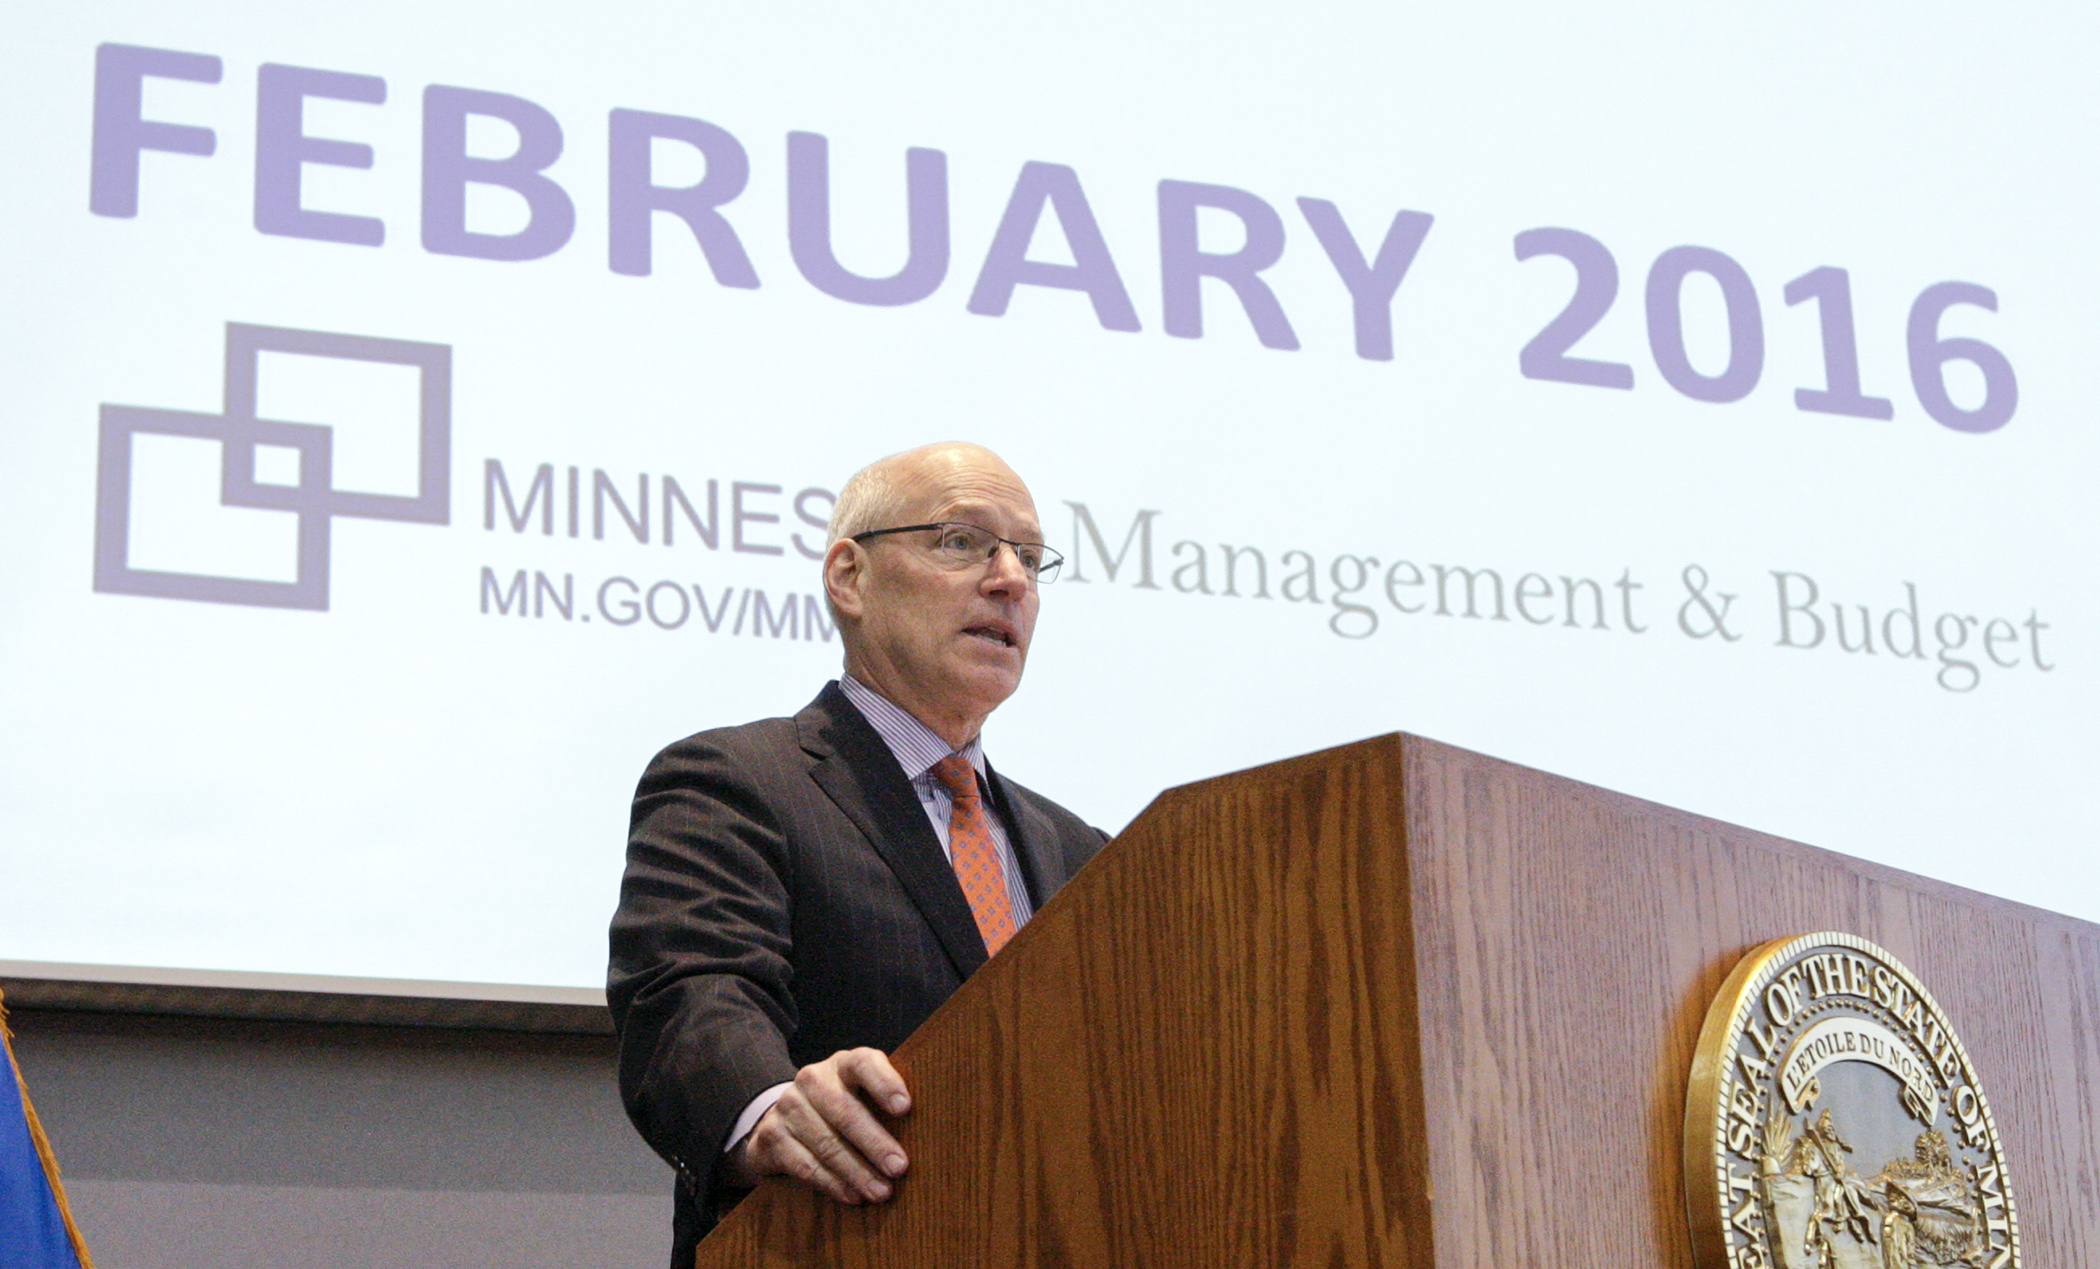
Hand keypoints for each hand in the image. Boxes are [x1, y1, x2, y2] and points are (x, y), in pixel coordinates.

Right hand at [733, 1047, 911, 1203]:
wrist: (784, 1119)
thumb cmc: (841, 1108)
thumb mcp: (862, 1096)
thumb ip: (887, 1106)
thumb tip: (929, 1133)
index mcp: (843, 1064)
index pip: (864, 1063)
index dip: (884, 1083)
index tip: (905, 1107)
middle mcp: (813, 1079)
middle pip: (844, 1110)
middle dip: (874, 1142)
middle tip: (899, 1168)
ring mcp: (788, 1106)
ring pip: (826, 1142)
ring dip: (856, 1171)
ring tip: (881, 1192)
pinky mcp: (771, 1136)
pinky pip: (805, 1164)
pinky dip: (832, 1183)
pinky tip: (852, 1195)